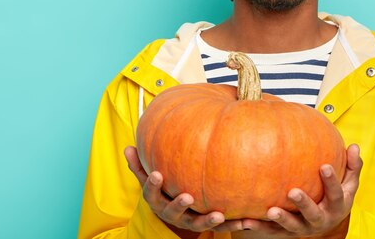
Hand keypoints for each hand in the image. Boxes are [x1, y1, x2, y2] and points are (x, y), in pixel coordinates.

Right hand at [124, 146, 243, 233]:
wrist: (177, 212)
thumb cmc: (164, 188)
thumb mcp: (149, 177)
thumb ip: (140, 164)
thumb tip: (127, 147)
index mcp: (158, 200)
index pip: (151, 193)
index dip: (152, 184)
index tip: (156, 174)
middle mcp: (172, 213)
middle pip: (173, 212)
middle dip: (180, 205)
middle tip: (187, 196)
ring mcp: (190, 222)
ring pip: (198, 224)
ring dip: (208, 221)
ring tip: (218, 215)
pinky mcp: (207, 225)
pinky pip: (221, 227)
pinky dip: (233, 225)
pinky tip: (247, 222)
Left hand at [238, 144, 362, 237]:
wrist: (326, 222)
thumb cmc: (336, 196)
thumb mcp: (349, 183)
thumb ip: (353, 166)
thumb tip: (355, 146)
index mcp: (337, 206)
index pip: (336, 193)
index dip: (331, 181)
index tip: (324, 166)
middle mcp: (320, 219)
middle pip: (313, 213)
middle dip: (304, 204)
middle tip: (293, 192)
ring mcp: (303, 227)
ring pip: (292, 226)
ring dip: (281, 219)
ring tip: (271, 210)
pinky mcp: (287, 233)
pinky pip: (272, 231)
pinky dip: (258, 227)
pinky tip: (246, 221)